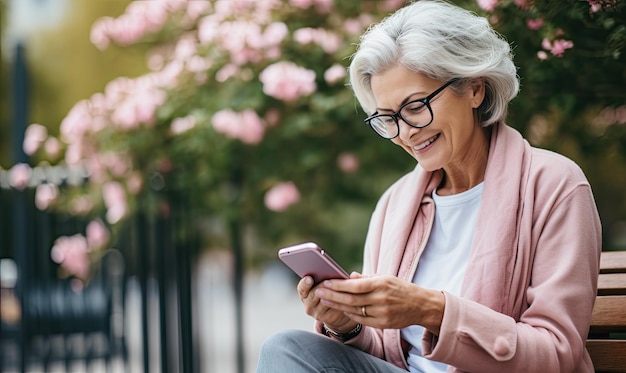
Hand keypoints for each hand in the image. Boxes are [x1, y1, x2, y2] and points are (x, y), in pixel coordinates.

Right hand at [297, 276, 357, 331]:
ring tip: (339, 285)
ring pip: (325, 301)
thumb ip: (324, 279)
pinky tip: (345, 294)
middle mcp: (308, 304)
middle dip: (322, 285)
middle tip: (328, 280)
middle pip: (314, 294)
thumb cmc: (329, 293)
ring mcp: (317, 313)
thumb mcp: (323, 286)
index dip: (305, 283)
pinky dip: (339, 300)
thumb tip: (335, 271)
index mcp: (305, 294)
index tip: (309, 278)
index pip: (302, 288)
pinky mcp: (327, 318)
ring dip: (333, 292)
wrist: (335, 313)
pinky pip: (334, 307)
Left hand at [314, 273, 444, 334]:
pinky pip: (361, 320)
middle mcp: (381, 299)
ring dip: (337, 305)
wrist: (421, 305)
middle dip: (333, 295)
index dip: (338, 285)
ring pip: (354, 310)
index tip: (326, 282)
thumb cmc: (400, 288)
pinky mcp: (383, 324)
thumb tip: (348, 276)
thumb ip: (366, 278)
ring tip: (325, 300)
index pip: (355, 285)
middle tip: (319, 291)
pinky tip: (340, 309)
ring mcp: (382, 313)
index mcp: (381, 284)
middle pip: (351, 299)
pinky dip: (349, 314)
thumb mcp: (385, 277)